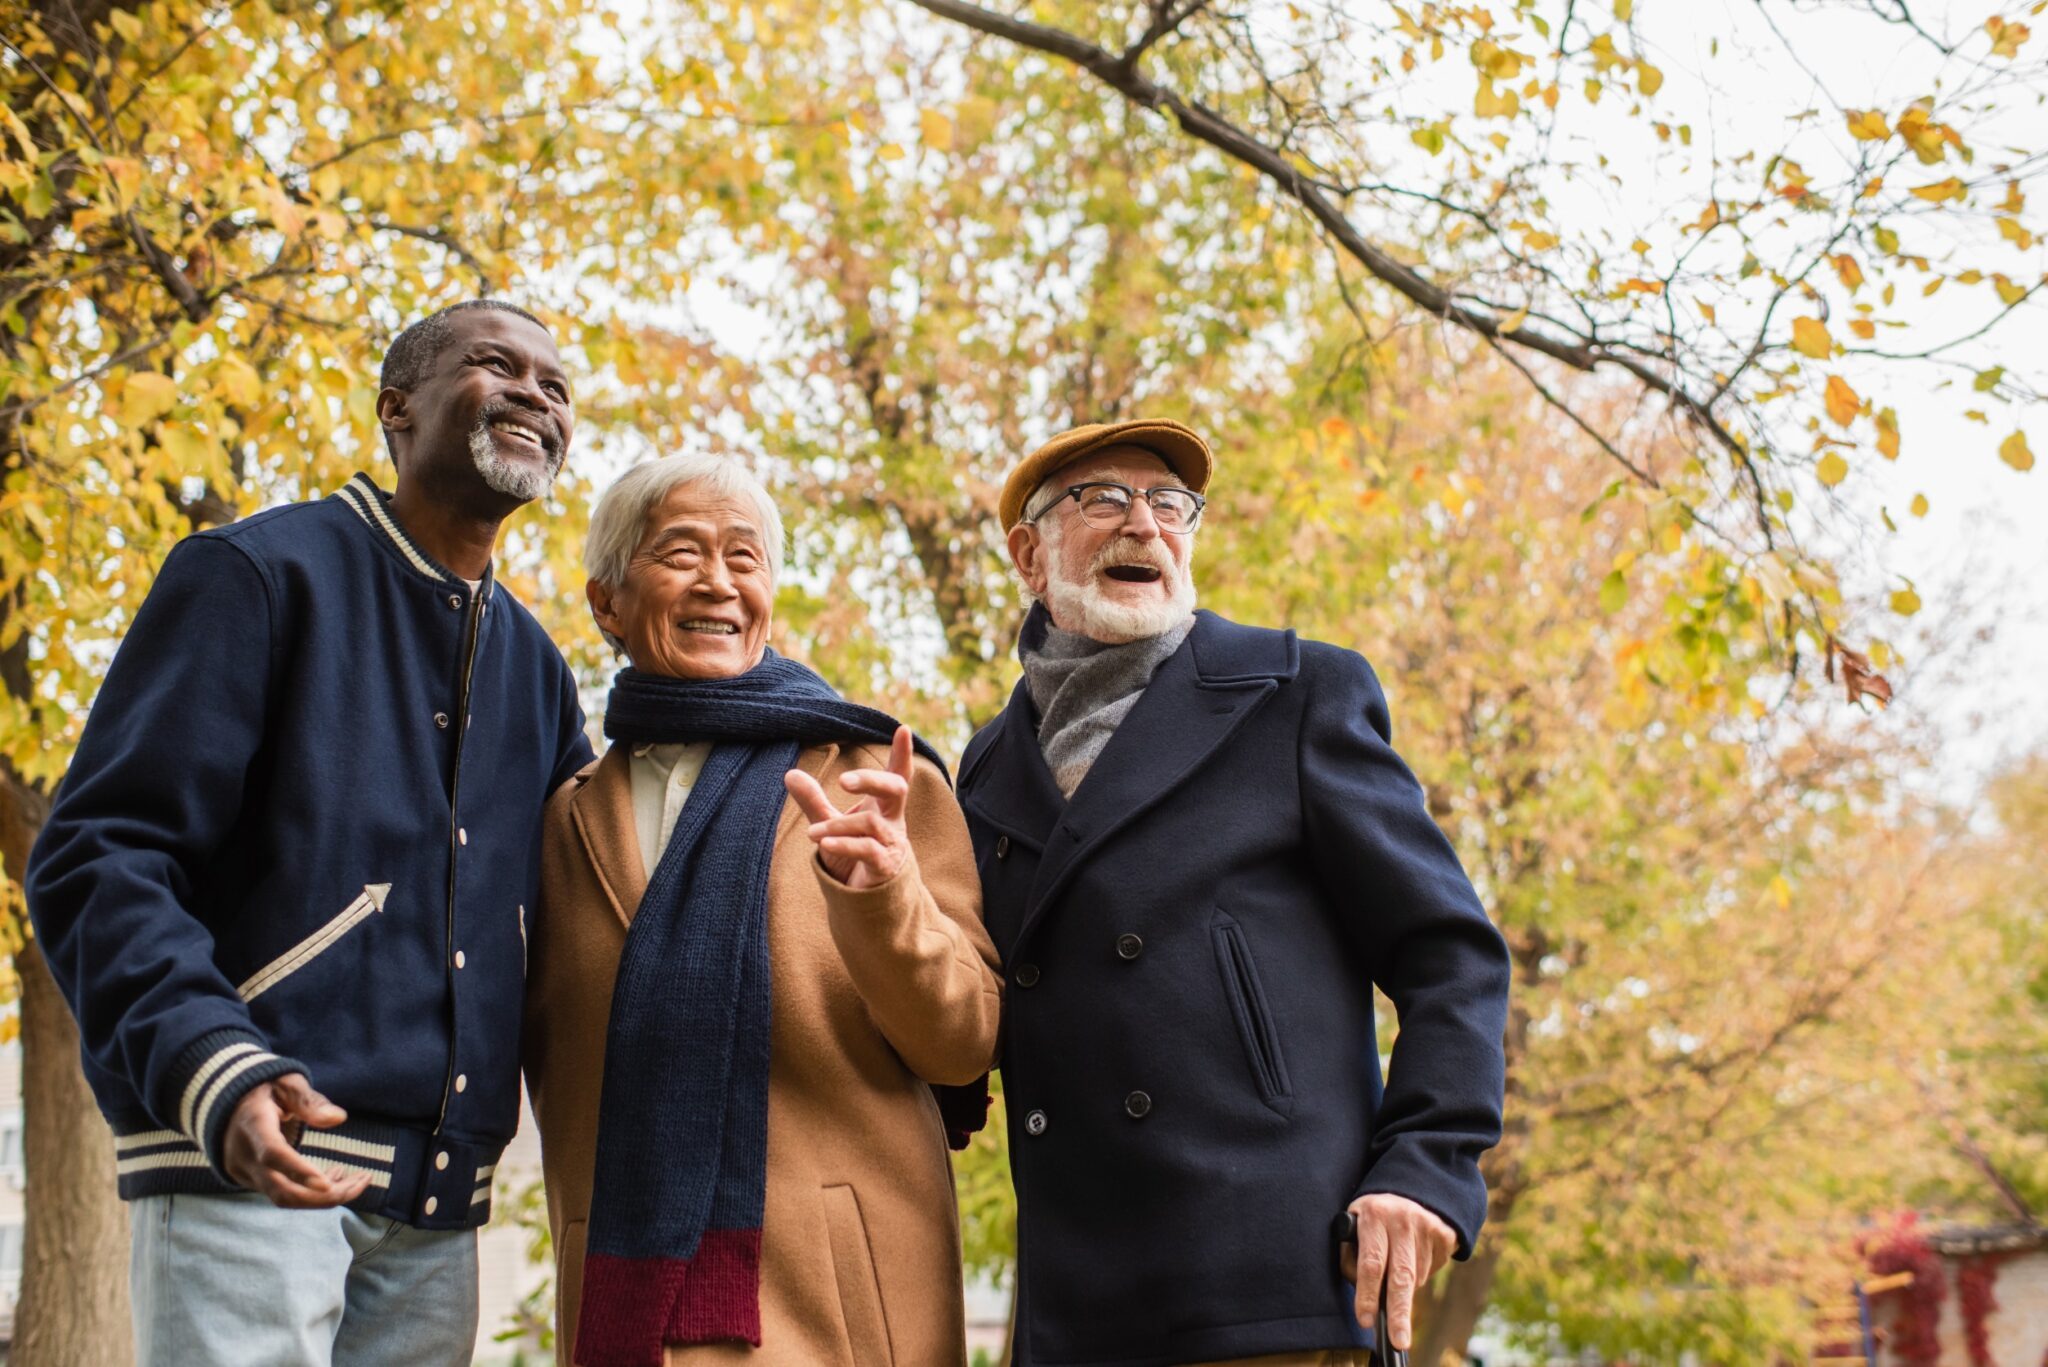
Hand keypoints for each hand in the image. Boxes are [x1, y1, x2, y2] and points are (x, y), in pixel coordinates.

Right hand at [222, 1073, 370, 1209]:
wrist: (227, 1103)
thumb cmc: (265, 1088)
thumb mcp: (286, 1083)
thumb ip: (309, 1101)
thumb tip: (338, 1118)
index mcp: (252, 1125)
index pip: (272, 1154)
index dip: (298, 1170)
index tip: (328, 1183)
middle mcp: (244, 1155)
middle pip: (281, 1190)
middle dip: (324, 1196)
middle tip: (362, 1181)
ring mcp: (244, 1173)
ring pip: (284, 1198)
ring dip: (323, 1197)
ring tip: (357, 1180)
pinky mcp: (251, 1181)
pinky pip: (282, 1195)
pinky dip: (311, 1193)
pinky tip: (336, 1178)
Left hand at [784, 726, 915, 890]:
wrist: (863, 901)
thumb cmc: (852, 857)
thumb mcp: (830, 824)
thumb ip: (814, 801)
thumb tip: (790, 774)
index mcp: (884, 807)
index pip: (897, 777)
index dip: (902, 755)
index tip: (902, 729)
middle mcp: (893, 821)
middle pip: (896, 790)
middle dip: (871, 781)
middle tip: (843, 781)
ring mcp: (892, 844)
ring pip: (870, 823)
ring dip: (837, 826)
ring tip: (813, 834)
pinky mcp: (885, 867)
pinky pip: (867, 850)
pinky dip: (844, 844)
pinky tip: (824, 843)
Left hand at [1339, 1192, 1456, 1351]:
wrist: (1413, 1187)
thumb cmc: (1374, 1216)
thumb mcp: (1354, 1223)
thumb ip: (1353, 1257)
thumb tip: (1364, 1293)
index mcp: (1374, 1215)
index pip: (1371, 1262)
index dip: (1367, 1294)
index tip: (1365, 1320)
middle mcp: (1403, 1219)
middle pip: (1401, 1276)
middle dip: (1399, 1312)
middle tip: (1398, 1340)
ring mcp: (1428, 1226)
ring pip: (1416, 1277)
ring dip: (1404, 1286)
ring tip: (1395, 1263)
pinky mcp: (1446, 1235)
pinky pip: (1432, 1271)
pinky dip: (1420, 1274)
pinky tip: (1413, 1254)